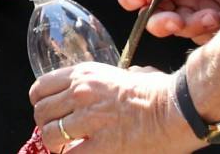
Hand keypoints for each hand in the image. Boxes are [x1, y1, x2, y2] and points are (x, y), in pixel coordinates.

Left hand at [30, 62, 194, 153]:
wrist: (179, 108)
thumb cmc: (159, 91)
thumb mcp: (123, 73)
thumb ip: (107, 80)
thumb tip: (112, 83)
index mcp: (83, 75)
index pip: (40, 88)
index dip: (40, 103)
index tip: (49, 112)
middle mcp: (80, 93)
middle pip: (41, 112)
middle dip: (46, 125)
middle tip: (57, 134)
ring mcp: (90, 119)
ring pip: (50, 134)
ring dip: (55, 144)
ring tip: (65, 148)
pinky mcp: (103, 144)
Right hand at [119, 0, 219, 42]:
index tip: (136, 3)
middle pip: (153, 11)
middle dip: (158, 21)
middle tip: (171, 23)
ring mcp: (198, 5)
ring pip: (176, 26)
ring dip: (187, 26)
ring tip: (209, 16)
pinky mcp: (217, 20)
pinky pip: (200, 35)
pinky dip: (204, 30)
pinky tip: (217, 18)